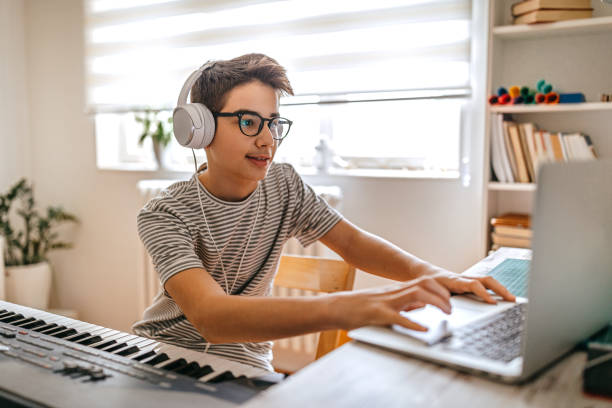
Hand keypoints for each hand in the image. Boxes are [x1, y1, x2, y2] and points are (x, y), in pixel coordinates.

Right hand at [331, 276, 451, 331]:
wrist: (335, 307)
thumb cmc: (357, 308)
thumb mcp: (384, 303)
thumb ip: (403, 304)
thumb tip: (422, 306)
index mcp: (395, 291)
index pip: (423, 282)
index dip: (441, 288)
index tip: (451, 299)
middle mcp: (393, 293)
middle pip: (424, 284)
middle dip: (442, 294)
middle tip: (452, 308)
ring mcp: (385, 301)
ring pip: (416, 295)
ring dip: (435, 303)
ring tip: (446, 314)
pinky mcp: (377, 314)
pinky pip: (398, 317)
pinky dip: (413, 323)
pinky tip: (424, 330)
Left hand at [429, 270, 515, 303]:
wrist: (426, 273)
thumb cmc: (428, 284)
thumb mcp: (431, 293)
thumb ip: (439, 302)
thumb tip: (448, 312)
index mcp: (454, 281)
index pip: (473, 285)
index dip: (484, 293)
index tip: (493, 302)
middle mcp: (464, 278)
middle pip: (486, 280)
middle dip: (500, 289)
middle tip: (511, 300)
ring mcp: (468, 279)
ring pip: (488, 281)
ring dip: (501, 289)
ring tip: (512, 299)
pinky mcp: (469, 282)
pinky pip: (486, 283)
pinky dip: (496, 289)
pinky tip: (503, 297)